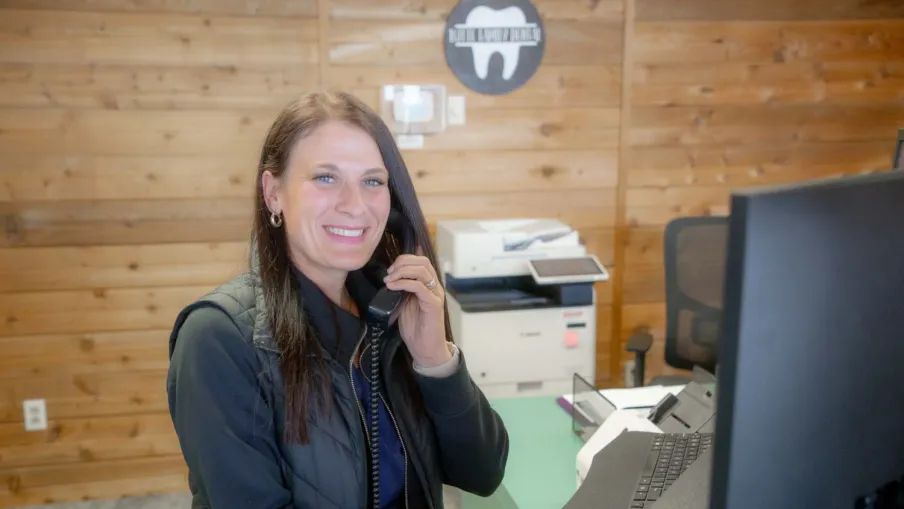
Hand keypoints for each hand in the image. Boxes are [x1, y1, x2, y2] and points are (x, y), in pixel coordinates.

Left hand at [383, 250, 451, 367]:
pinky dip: (404, 283)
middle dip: (402, 263)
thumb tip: (390, 276)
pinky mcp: (434, 304)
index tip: (390, 269)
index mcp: (429, 284)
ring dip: (402, 272)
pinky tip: (393, 287)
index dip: (405, 259)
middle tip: (388, 274)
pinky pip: (419, 287)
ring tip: (389, 280)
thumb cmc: (415, 328)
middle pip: (422, 261)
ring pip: (422, 271)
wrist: (425, 349)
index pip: (421, 260)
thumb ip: (402, 289)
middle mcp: (435, 286)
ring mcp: (435, 294)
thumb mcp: (404, 303)